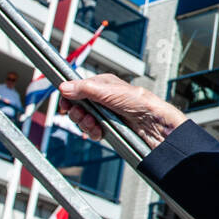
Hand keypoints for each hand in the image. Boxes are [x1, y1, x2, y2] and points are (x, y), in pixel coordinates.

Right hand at [58, 74, 186, 148]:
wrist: (154, 124)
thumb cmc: (139, 103)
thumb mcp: (110, 92)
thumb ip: (85, 89)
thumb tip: (64, 87)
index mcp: (103, 85)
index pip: (77, 88)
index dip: (70, 97)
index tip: (65, 104)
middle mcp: (103, 98)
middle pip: (78, 106)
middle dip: (78, 113)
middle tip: (84, 115)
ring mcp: (105, 114)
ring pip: (83, 120)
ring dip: (85, 123)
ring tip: (94, 124)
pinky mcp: (108, 127)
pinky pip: (92, 131)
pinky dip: (93, 132)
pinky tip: (99, 132)